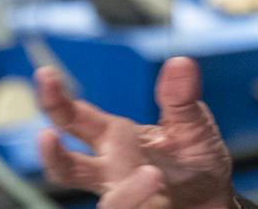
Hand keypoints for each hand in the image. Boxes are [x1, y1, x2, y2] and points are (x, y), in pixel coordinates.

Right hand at [36, 56, 234, 208]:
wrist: (213, 197)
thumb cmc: (195, 158)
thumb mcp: (192, 122)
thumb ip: (181, 97)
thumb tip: (180, 63)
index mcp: (116, 137)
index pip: (75, 117)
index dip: (56, 98)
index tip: (45, 75)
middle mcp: (109, 169)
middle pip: (66, 167)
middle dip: (52, 152)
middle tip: (46, 135)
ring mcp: (123, 196)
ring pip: (107, 204)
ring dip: (126, 195)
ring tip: (154, 176)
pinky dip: (142, 202)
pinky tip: (161, 193)